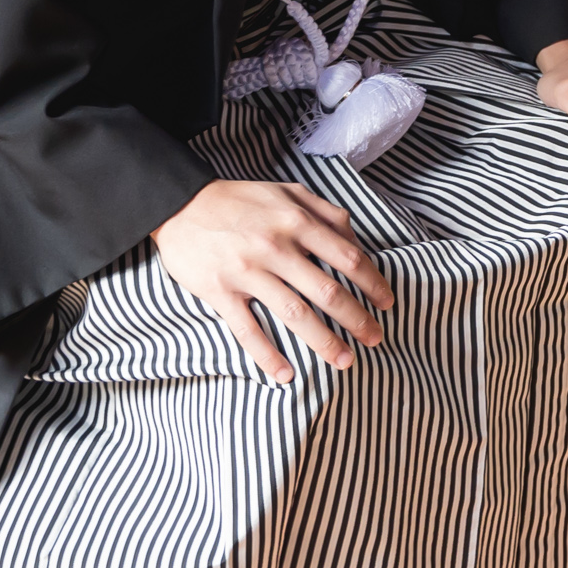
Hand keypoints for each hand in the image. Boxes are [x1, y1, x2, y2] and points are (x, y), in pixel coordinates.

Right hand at [151, 178, 393, 385]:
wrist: (181, 204)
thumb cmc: (241, 200)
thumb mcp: (289, 192)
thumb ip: (325, 212)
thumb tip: (356, 238)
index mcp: (298, 221)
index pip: (348, 257)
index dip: (372, 283)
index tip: (387, 302)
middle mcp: (277, 247)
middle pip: (328, 291)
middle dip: (357, 319)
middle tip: (376, 339)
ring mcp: (248, 272)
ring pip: (294, 314)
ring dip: (324, 342)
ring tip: (345, 361)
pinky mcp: (220, 292)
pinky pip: (248, 330)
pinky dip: (267, 355)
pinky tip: (286, 375)